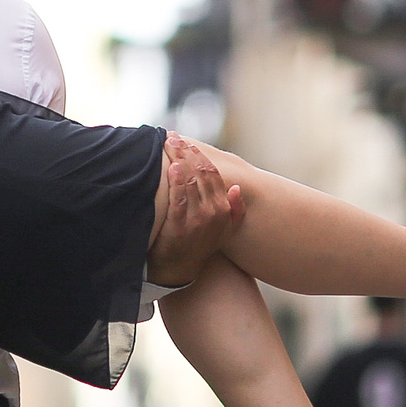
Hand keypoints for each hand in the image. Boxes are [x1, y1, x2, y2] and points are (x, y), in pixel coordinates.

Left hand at [149, 134, 245, 287]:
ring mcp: (196, 220)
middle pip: (199, 173)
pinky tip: (171, 167)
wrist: (179, 269)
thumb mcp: (223, 231)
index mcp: (222, 208)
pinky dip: (176, 182)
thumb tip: (237, 188)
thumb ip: (234, 211)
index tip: (185, 141)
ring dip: (178, 160)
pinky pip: (178, 200)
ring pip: (189, 182)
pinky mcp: (178, 228)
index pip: (212, 173)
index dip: (198, 154)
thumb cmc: (199, 244)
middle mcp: (212, 212)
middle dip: (185, 152)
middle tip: (172, 137)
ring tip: (168, 144)